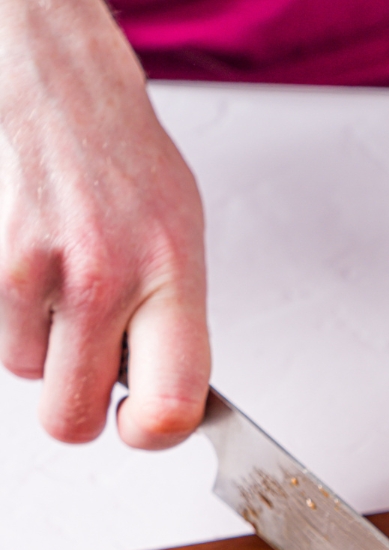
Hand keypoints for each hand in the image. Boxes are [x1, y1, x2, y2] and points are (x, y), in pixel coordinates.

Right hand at [0, 0, 208, 446]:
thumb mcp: (182, 243)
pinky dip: (12, 316)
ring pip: (28, 374)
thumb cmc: (124, 164)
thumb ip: (177, 326)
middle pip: (74, 418)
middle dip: (78, 409)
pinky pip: (0, 336)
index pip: (171, 405)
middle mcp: (106, 275)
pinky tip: (34, 267)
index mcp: (172, 275)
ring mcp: (39, 269)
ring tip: (62, 288)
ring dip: (42, 348)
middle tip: (90, 369)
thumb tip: (168, 400)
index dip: (151, 436)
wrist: (56, 85)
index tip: (141, 425)